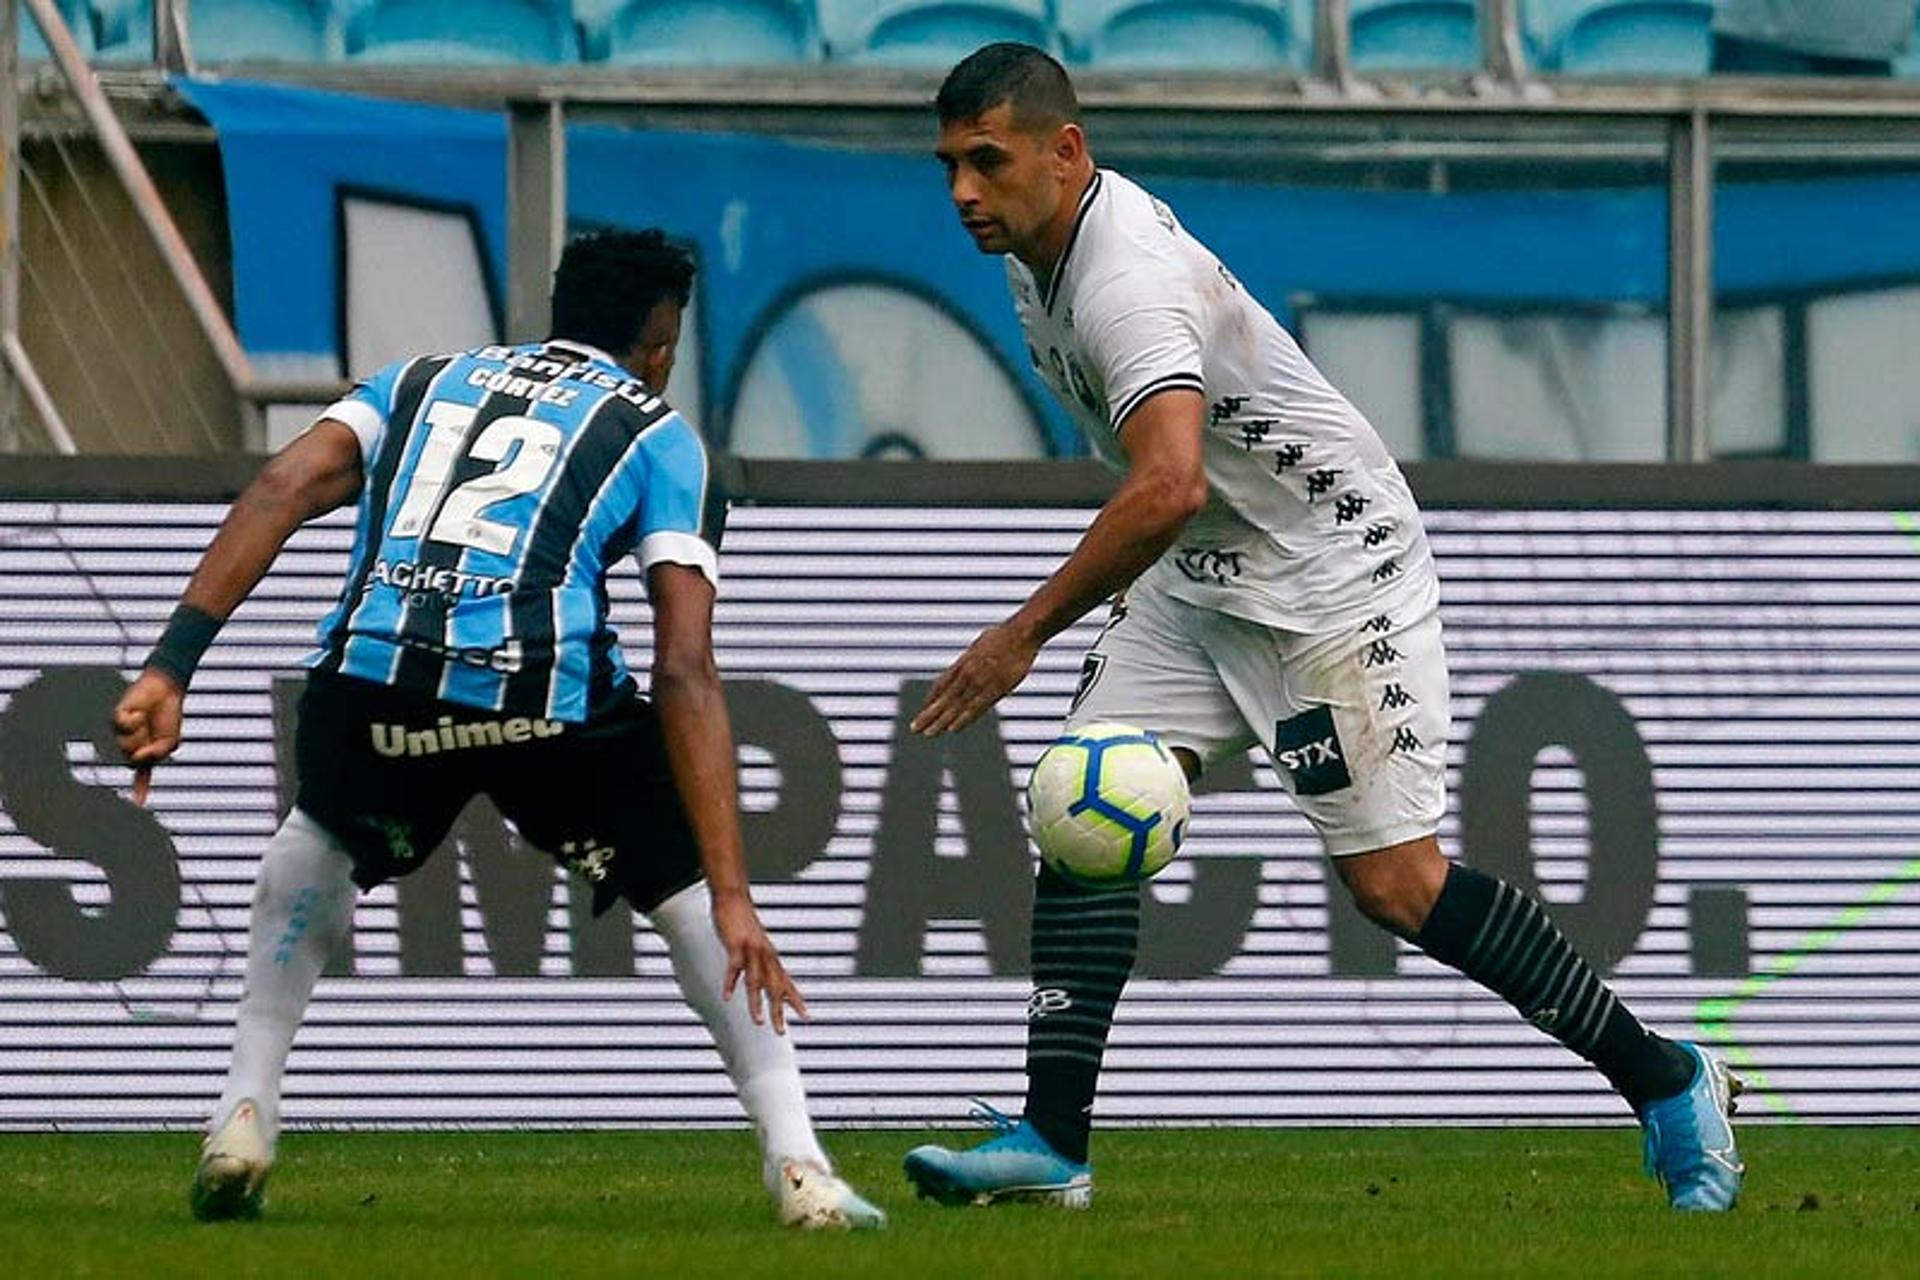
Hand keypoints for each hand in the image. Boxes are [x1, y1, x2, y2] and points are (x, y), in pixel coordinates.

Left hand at [112, 669, 183, 806]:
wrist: (167, 691)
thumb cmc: (169, 715)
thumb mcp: (171, 741)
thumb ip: (157, 755)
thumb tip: (137, 758)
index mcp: (145, 752)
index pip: (141, 775)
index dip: (140, 789)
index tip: (139, 804)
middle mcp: (131, 745)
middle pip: (131, 759)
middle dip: (145, 748)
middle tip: (151, 733)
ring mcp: (122, 733)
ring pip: (126, 745)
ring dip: (139, 733)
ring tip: (145, 720)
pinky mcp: (117, 720)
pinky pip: (123, 727)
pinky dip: (134, 720)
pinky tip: (138, 713)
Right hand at [713, 889, 807, 1034]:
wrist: (733, 897)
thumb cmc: (743, 922)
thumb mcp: (755, 945)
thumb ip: (760, 963)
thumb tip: (763, 979)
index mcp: (771, 957)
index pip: (787, 982)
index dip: (796, 999)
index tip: (806, 1016)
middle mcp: (766, 956)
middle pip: (775, 987)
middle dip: (778, 1010)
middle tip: (780, 1031)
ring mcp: (752, 950)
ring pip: (757, 981)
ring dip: (757, 1003)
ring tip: (758, 1022)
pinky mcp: (737, 945)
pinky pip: (734, 967)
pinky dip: (730, 982)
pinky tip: (726, 996)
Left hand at [911, 621, 1038, 735]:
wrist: (1021, 632)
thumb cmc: (1003, 636)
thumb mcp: (979, 645)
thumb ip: (971, 659)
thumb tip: (966, 663)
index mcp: (962, 663)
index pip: (940, 685)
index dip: (930, 700)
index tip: (923, 712)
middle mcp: (967, 673)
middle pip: (944, 698)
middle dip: (929, 715)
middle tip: (915, 728)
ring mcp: (980, 681)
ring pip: (957, 706)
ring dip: (942, 721)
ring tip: (929, 733)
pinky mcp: (996, 688)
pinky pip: (977, 707)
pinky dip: (964, 719)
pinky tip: (953, 729)